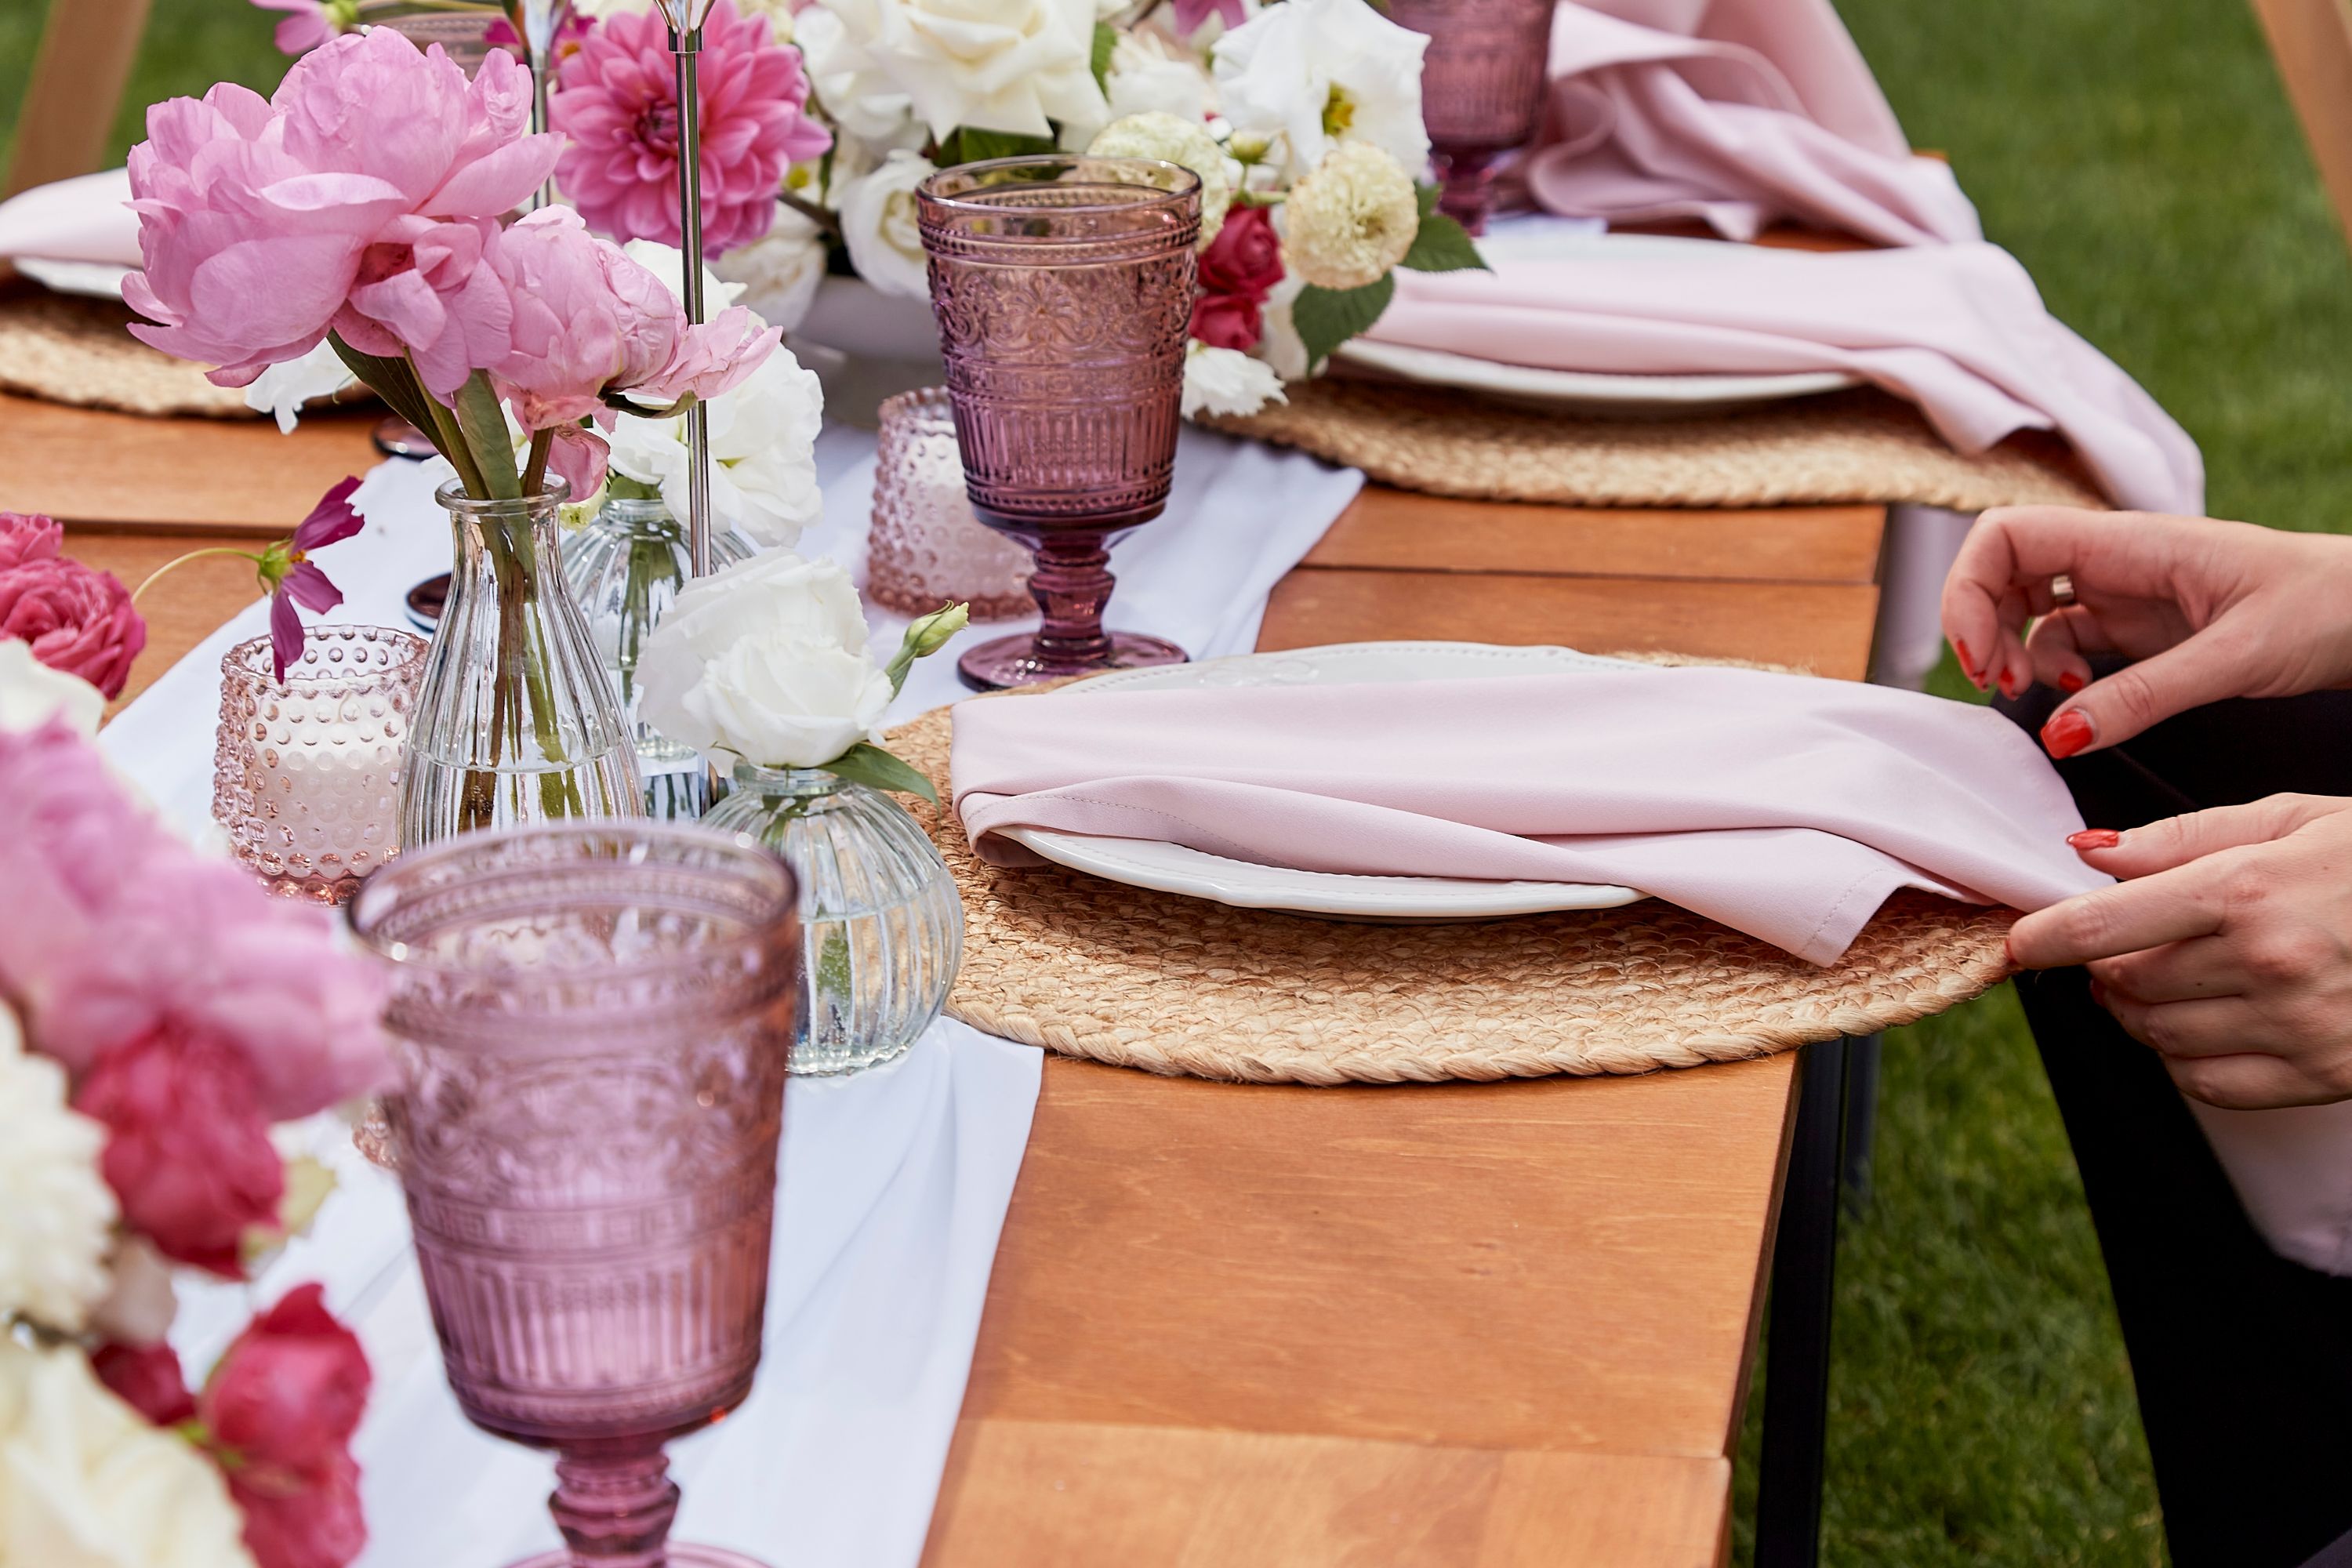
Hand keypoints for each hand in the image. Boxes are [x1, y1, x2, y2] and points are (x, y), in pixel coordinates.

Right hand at [1940, 507, 2351, 755]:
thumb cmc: (2328, 606)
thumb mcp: (2237, 656)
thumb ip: (2144, 697)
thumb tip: (2060, 734)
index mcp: (2131, 541)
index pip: (2006, 535)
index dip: (1967, 587)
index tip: (1975, 654)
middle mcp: (2115, 560)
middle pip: (2002, 572)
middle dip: (1980, 628)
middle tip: (1999, 687)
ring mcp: (2123, 593)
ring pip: (2026, 610)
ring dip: (2012, 654)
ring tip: (2035, 700)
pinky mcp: (2138, 629)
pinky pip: (2066, 644)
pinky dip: (2055, 676)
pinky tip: (2083, 704)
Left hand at [2007, 794, 2351, 1107]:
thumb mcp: (2291, 820)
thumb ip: (2182, 838)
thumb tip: (2091, 854)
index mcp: (2248, 891)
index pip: (2104, 927)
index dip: (2043, 938)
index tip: (2017, 941)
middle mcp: (2266, 964)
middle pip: (2123, 983)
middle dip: (2105, 966)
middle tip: (2123, 945)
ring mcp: (2295, 1026)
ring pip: (2157, 1036)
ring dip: (2138, 1012)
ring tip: (2165, 978)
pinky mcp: (2321, 1075)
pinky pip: (2206, 1083)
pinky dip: (2184, 1057)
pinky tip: (2207, 1022)